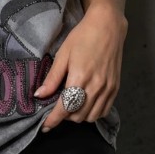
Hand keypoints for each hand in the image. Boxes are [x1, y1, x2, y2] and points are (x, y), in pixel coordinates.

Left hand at [34, 4, 127, 129]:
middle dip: (65, 117)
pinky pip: (104, 110)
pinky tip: (85, 103)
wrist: (107, 27)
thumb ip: (52, 78)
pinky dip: (93, 113)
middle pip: (78, 116)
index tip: (45, 126)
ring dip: (79, 116)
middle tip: (57, 108)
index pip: (65, 108)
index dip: (54, 120)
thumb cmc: (82, 37)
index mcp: (80, 78)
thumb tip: (39, 95)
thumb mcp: (63, 55)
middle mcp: (96, 87)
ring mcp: (108, 89)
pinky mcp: (115, 88)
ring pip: (91, 117)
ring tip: (71, 105)